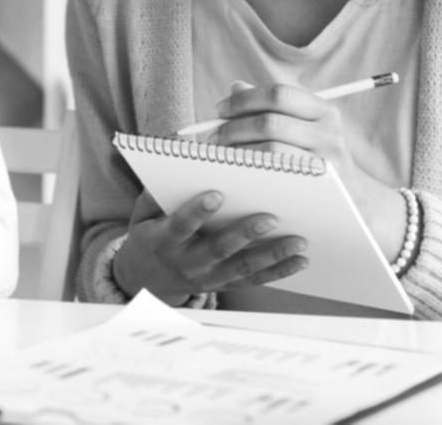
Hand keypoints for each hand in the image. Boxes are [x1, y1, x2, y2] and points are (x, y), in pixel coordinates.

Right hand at [113, 190, 308, 304]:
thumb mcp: (142, 213)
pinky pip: (254, 280)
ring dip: (272, 255)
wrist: (146, 279)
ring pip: (243, 267)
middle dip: (246, 233)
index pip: (180, 225)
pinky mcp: (224, 285)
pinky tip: (299, 261)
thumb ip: (156, 190)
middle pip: (219, 249)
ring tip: (298, 242)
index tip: (216, 193)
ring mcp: (208, 277)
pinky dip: (279, 272)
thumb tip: (177, 157)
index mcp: (163, 241)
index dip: (197, 211)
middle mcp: (187, 262)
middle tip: (271, 218)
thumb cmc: (149, 234)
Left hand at [210, 82, 403, 256]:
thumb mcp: (302, 128)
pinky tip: (236, 172)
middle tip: (212, 137)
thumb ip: (271, 108)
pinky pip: (276, 177)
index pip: (279, 94)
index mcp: (323, 110)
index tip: (219, 110)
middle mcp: (330, 133)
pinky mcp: (319, 189)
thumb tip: (236, 88)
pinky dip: (250, 172)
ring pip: (271, 151)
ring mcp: (327, 162)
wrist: (354, 201)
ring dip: (237, 152)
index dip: (244, 100)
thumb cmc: (315, 157)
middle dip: (233, 129)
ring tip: (220, 156)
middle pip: (270, 123)